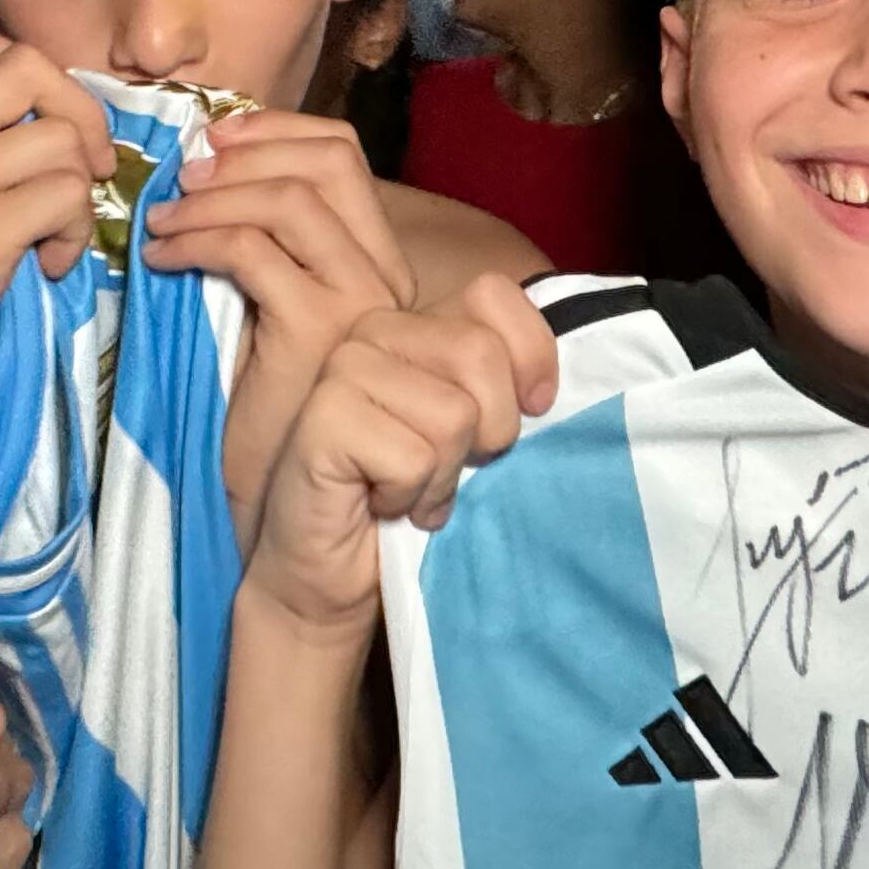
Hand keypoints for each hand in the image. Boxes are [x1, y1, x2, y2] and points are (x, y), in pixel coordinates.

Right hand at [0, 21, 113, 443]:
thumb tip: (46, 130)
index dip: (36, 75)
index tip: (47, 128)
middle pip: (27, 65)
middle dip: (80, 112)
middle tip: (82, 169)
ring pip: (60, 139)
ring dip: (79, 192)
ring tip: (55, 237)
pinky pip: (66, 198)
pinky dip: (75, 235)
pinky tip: (49, 266)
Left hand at [143, 111, 420, 550]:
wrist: (288, 509)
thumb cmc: (271, 418)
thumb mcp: (272, 317)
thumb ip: (266, 253)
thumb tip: (205, 174)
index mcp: (379, 265)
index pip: (344, 156)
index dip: (274, 132)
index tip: (212, 142)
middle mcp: (384, 277)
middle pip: (329, 162)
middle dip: (245, 152)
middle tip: (184, 176)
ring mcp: (360, 303)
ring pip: (290, 200)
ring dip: (213, 198)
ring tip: (164, 223)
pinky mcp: (317, 332)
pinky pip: (254, 253)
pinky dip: (199, 241)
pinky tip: (163, 261)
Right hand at [244, 277, 558, 642]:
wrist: (333, 574)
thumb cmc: (414, 499)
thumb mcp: (479, 432)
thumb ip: (507, 385)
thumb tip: (545, 387)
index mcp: (415, 323)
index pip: (492, 294)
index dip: (530, 357)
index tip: (528, 412)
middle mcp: (374, 331)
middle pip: (479, 353)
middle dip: (491, 430)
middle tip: (455, 467)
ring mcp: (343, 370)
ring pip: (453, 413)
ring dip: (446, 476)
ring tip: (415, 490)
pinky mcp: (323, 419)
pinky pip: (415, 458)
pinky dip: (414, 498)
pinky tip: (384, 506)